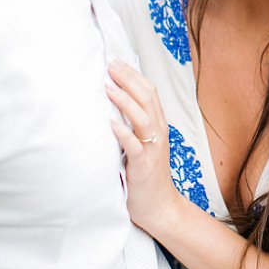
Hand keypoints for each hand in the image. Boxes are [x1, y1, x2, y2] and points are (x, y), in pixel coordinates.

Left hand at [106, 59, 180, 234]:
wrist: (160, 207)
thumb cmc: (146, 177)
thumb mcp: (142, 146)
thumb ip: (132, 127)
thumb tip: (111, 106)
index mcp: (158, 126)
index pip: (149, 92)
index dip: (134, 75)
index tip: (116, 60)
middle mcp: (158, 133)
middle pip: (147, 98)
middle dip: (128, 79)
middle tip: (110, 64)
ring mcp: (152, 149)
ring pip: (142, 117)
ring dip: (125, 100)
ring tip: (107, 86)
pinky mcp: (144, 166)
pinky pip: (135, 146)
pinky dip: (123, 133)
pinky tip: (110, 122)